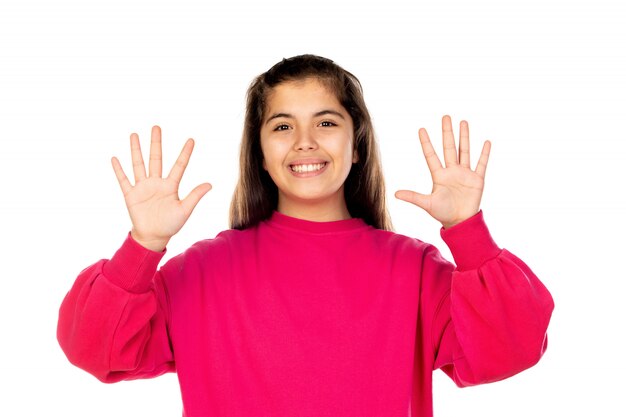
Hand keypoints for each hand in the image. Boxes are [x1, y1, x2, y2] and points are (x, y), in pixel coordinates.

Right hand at [111, 126, 211, 250]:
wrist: (153, 237)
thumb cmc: (171, 225)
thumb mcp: (185, 210)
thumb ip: (195, 196)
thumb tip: (210, 184)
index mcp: (171, 186)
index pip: (179, 166)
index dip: (185, 153)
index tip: (191, 140)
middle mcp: (157, 183)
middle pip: (156, 159)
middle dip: (156, 143)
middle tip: (156, 127)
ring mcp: (143, 187)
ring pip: (139, 165)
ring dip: (136, 150)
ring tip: (134, 135)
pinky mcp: (131, 195)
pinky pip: (124, 180)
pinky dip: (119, 170)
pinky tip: (115, 158)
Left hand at [395, 115, 490, 228]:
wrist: (460, 222)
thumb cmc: (443, 213)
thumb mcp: (427, 203)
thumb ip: (413, 197)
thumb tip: (395, 194)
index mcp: (439, 175)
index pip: (431, 155)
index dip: (426, 143)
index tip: (421, 129)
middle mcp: (452, 171)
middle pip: (449, 148)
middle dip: (447, 132)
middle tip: (445, 117)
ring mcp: (465, 174)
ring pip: (464, 151)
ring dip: (464, 137)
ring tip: (463, 122)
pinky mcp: (477, 179)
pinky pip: (481, 163)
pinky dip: (484, 153)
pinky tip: (485, 142)